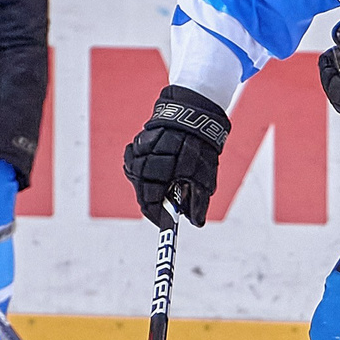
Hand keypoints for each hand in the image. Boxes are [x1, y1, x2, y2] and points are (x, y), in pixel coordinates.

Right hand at [124, 86, 229, 228]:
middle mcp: (144, 161)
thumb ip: (199, 201)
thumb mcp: (205, 177)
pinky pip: (134, 163)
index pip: (150, 202)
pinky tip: (155, 167)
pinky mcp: (136, 144)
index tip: (165, 223)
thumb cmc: (200, 149)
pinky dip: (143, 169)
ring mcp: (138, 152)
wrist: (193, 116)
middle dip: (155, 200)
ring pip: (137, 178)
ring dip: (150, 184)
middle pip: (142, 192)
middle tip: (169, 203)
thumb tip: (196, 222)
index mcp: (161, 171)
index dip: (157, 215)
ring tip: (166, 180)